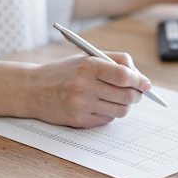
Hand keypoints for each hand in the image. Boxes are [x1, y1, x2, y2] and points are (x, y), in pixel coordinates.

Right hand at [24, 52, 150, 127]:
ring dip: (125, 105)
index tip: (146, 84)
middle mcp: (84, 86)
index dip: (140, 80)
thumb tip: (139, 75)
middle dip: (137, 94)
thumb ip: (114, 60)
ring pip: (120, 110)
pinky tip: (102, 106)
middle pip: (126, 95)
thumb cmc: (64, 72)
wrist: (31, 89)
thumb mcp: (86, 57)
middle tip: (137, 93)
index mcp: (88, 65)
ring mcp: (81, 105)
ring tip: (118, 99)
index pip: (123, 75)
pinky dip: (110, 113)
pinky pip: (107, 120)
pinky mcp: (78, 120)